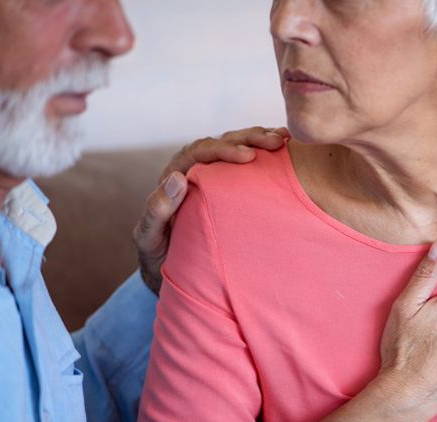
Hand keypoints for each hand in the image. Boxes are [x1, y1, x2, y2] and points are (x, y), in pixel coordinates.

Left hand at [134, 126, 289, 294]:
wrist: (173, 269)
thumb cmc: (160, 255)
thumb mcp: (150, 236)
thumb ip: (157, 209)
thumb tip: (177, 178)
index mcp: (177, 174)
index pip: (201, 152)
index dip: (224, 150)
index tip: (248, 156)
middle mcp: (196, 168)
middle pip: (223, 142)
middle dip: (249, 138)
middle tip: (275, 141)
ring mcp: (216, 175)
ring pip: (238, 147)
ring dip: (261, 140)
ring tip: (285, 138)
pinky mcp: (232, 185)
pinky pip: (249, 164)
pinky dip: (267, 155)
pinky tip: (286, 150)